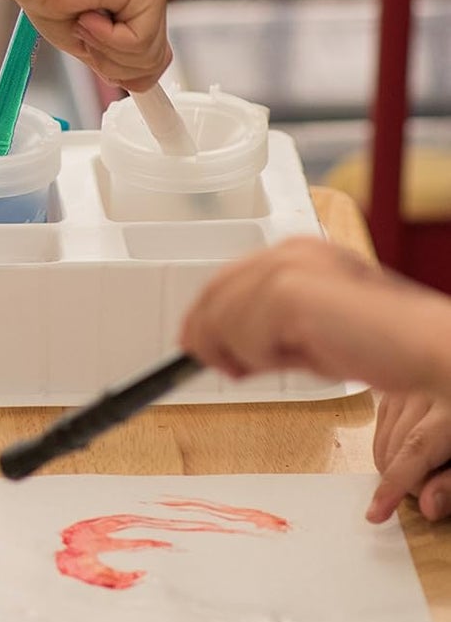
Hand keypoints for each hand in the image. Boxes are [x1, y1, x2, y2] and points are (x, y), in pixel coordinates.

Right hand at [0, 0, 170, 91]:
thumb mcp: (87, 45)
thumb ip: (114, 62)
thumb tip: (138, 83)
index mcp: (138, 13)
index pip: (156, 61)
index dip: (131, 77)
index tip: (112, 77)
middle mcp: (150, 2)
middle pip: (155, 64)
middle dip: (113, 65)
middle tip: (85, 40)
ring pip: (147, 57)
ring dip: (106, 50)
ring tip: (85, 23)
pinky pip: (139, 41)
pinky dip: (107, 37)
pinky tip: (89, 15)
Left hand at [179, 237, 450, 393]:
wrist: (427, 349)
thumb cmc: (381, 347)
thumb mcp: (310, 337)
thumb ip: (267, 334)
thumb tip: (219, 351)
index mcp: (294, 253)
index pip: (224, 280)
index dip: (203, 317)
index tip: (194, 347)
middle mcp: (286, 252)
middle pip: (214, 296)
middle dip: (212, 338)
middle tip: (232, 370)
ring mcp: (286, 268)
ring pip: (223, 320)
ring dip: (245, 353)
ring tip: (291, 361)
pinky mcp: (288, 292)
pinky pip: (244, 337)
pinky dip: (263, 358)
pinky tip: (300, 358)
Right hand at [370, 392, 450, 523]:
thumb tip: (428, 508)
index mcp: (449, 411)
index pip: (414, 449)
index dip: (396, 484)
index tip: (376, 513)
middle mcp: (420, 393)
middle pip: (394, 450)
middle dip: (408, 481)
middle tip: (434, 489)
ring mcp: (402, 392)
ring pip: (381, 443)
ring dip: (396, 467)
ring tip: (429, 470)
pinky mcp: (391, 395)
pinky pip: (380, 430)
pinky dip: (391, 451)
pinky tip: (412, 454)